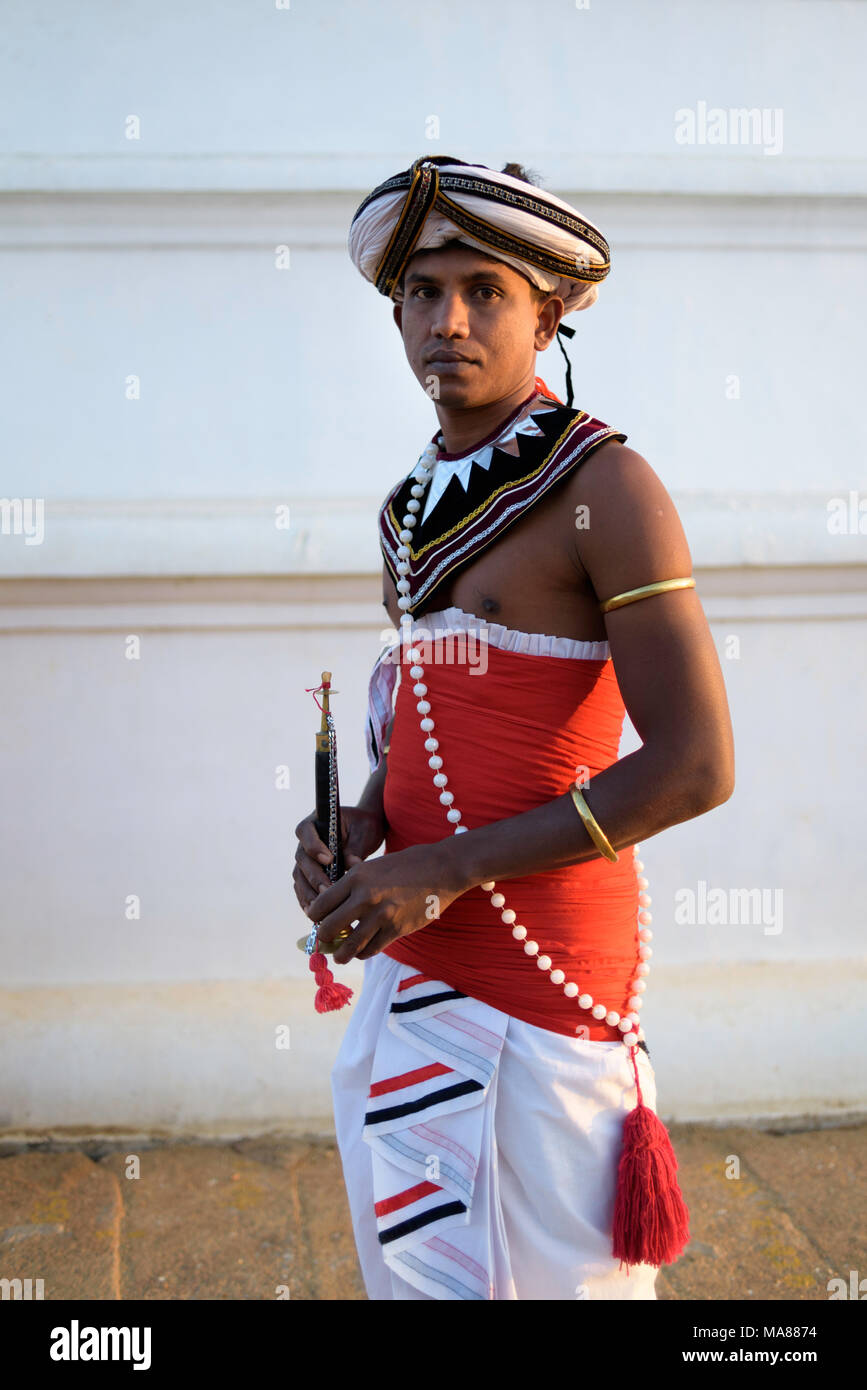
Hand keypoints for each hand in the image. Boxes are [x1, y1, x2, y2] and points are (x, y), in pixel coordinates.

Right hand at [293, 804, 384, 913]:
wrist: (363, 832)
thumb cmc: (363, 827)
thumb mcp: (363, 833)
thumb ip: (355, 848)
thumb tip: (353, 865)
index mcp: (315, 822)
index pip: (306, 832)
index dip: (314, 846)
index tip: (329, 859)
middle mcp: (305, 841)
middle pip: (302, 859)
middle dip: (313, 876)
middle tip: (326, 890)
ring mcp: (305, 859)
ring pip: (300, 877)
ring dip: (309, 893)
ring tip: (320, 908)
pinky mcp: (308, 874)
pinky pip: (303, 888)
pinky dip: (308, 900)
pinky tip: (315, 914)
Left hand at [305, 841, 465, 964]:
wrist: (441, 869)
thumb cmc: (405, 866)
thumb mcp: (373, 867)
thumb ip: (352, 886)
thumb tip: (331, 908)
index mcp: (356, 877)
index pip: (320, 905)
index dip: (315, 917)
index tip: (317, 921)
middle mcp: (365, 896)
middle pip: (329, 927)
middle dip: (323, 937)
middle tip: (325, 940)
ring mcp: (382, 915)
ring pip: (349, 946)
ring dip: (341, 954)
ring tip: (340, 956)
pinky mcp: (397, 929)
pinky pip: (371, 949)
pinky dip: (362, 953)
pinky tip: (361, 951)